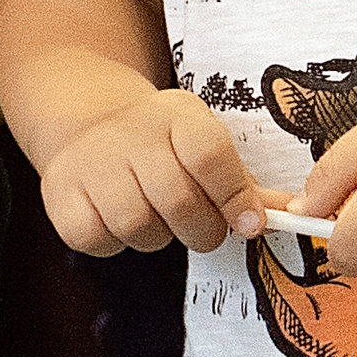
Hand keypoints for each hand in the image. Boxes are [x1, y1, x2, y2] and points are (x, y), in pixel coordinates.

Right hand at [38, 81, 279, 256]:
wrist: (90, 124)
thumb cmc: (163, 146)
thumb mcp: (204, 145)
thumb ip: (247, 184)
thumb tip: (295, 215)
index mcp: (176, 115)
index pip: (210, 155)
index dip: (235, 197)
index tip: (251, 224)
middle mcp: (131, 132)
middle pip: (179, 201)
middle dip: (201, 229)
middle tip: (200, 226)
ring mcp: (92, 162)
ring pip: (139, 226)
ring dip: (156, 236)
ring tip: (153, 215)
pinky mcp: (61, 193)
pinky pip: (100, 239)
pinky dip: (114, 241)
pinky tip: (117, 219)